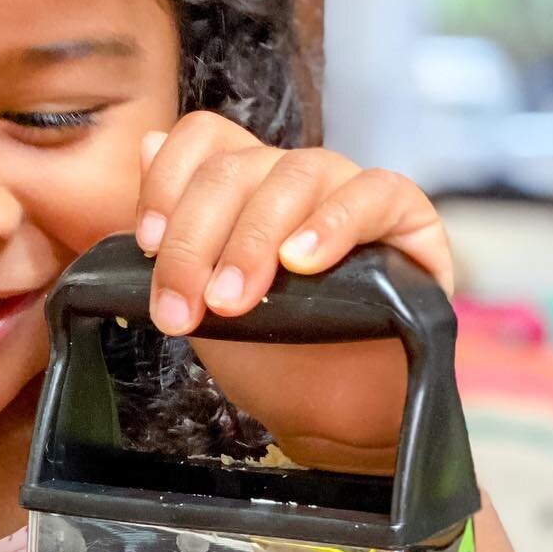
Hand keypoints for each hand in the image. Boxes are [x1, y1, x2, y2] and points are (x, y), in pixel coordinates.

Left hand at [133, 114, 453, 473]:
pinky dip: (333, 224)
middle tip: (183, 308)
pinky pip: (374, 193)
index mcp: (243, 186)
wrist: (332, 412)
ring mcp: (349, 190)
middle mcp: (294, 177)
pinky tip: (301, 262)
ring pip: (296, 174)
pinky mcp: (406, 217)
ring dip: (253, 240)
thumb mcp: (202, 302)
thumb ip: (174, 233)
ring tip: (232, 299)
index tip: (147, 243)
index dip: (168, 180)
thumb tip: (147, 146)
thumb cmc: (269, 354)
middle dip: (196, 240)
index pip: (204, 139)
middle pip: (236, 167)